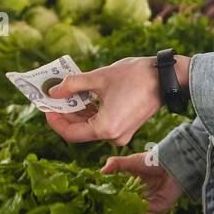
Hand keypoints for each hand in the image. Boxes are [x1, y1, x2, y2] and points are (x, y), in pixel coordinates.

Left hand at [45, 56, 162, 145]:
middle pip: (80, 130)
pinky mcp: (126, 127)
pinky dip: (91, 112)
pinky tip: (84, 97)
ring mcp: (121, 133)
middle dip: (65, 113)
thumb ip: (72, 85)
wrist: (166, 78)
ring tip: (67, 93)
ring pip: (91, 126)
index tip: (46, 106)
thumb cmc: (135, 76)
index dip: (55, 120)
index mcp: (105, 128)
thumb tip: (53, 91)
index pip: (70, 133)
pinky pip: (102, 123)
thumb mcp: (99, 77)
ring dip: (78, 111)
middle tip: (54, 96)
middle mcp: (113, 136)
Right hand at [100, 151, 184, 213]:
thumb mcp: (131, 161)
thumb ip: (116, 164)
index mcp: (132, 186)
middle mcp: (138, 197)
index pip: (116, 197)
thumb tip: (100, 172)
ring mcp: (146, 205)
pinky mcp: (155, 210)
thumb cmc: (154, 160)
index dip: (106, 201)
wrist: (173, 163)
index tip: (94, 204)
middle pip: (123, 210)